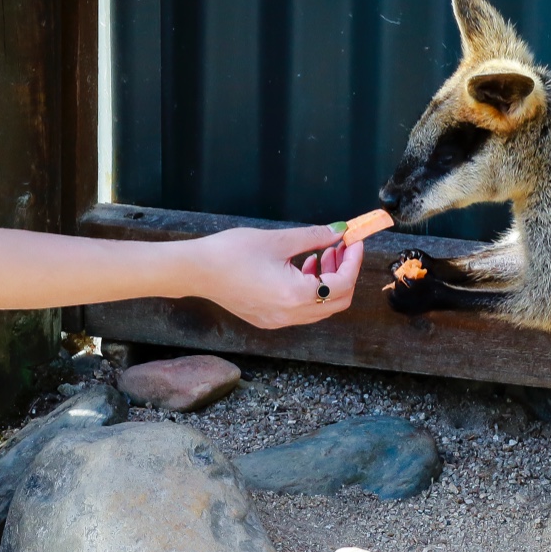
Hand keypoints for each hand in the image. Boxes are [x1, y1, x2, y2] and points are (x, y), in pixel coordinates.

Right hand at [184, 226, 361, 329]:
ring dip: (328, 281)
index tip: (354, 241)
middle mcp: (291, 314)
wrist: (196, 270)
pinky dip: (311, 290)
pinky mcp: (268, 319)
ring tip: (319, 254)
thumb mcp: (278, 240)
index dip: (353, 260)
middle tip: (340, 246)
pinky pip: (302, 310)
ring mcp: (279, 321)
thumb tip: (339, 231)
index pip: (343, 282)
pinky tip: (299, 268)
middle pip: (338, 300)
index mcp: (297, 295)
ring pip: (321, 307)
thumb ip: (314, 236)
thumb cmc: (231, 253)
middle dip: (344, 272)